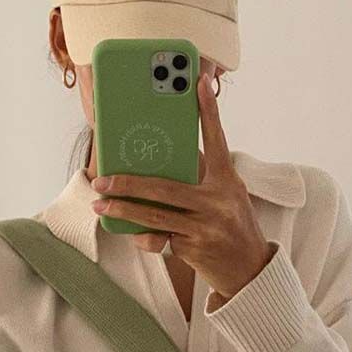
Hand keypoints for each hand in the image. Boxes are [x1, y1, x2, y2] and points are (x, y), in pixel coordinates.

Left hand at [89, 73, 276, 302]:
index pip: (217, 139)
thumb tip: (163, 158)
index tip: (198, 80)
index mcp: (226, 181)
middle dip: (127, 183)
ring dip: (122, 209)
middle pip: (164, 186)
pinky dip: (143, 236)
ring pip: (154, 215)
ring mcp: (206, 226)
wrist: (251, 270)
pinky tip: (131, 232)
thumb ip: (202, 177)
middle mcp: (217, 201)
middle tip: (101, 178)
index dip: (208, 110)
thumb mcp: (226, 197)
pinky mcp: (194, 249)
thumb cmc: (233, 226)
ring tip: (100, 203)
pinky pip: (159, 238)